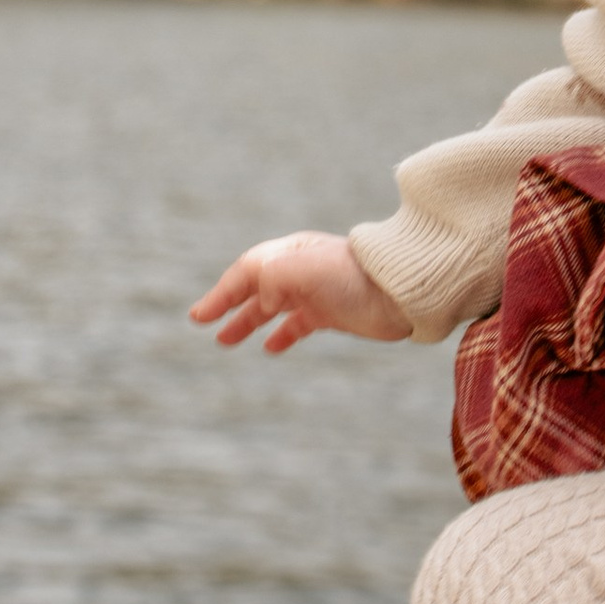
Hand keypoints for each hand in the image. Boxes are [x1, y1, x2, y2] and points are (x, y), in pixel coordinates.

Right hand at [189, 233, 410, 352]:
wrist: (404, 290)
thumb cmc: (356, 276)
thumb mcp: (305, 270)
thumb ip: (272, 277)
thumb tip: (261, 301)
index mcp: (290, 255)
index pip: (246, 272)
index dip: (221, 293)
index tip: (200, 317)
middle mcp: (301, 270)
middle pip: (255, 287)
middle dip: (229, 305)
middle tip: (206, 325)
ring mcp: (317, 291)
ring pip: (273, 307)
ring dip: (249, 321)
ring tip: (226, 341)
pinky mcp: (334, 312)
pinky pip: (299, 323)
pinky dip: (282, 334)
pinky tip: (271, 348)